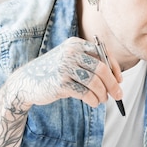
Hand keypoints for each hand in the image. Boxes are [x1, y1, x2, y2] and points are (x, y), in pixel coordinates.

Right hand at [5, 37, 122, 108]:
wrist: (26, 82)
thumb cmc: (53, 72)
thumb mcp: (69, 60)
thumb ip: (89, 64)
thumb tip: (116, 78)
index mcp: (75, 44)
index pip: (103, 52)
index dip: (114, 67)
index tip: (119, 80)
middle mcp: (70, 53)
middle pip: (101, 69)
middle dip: (113, 84)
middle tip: (118, 95)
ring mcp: (64, 67)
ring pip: (95, 82)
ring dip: (103, 94)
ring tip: (102, 100)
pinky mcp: (60, 83)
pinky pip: (85, 93)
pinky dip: (93, 100)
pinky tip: (93, 102)